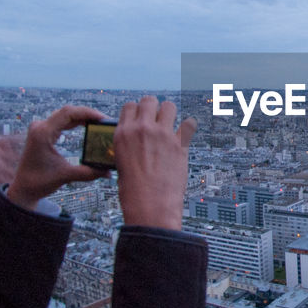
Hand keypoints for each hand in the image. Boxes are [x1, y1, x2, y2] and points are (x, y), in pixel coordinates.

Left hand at [6, 106, 108, 210]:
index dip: (87, 113)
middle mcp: (40, 127)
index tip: (103, 118)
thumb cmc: (38, 182)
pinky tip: (87, 125)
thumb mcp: (65, 176)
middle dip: (88, 115)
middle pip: (68, 112)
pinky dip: (75, 122)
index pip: (68, 113)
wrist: (23, 188)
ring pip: (65, 115)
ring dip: (82, 117)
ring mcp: (40, 128)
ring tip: (99, 123)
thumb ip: (88, 172)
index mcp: (42, 133)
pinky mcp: (42, 132)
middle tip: (105, 122)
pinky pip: (61, 121)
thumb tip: (108, 171)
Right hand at [113, 96, 195, 229]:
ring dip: (170, 113)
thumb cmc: (134, 192)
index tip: (141, 117)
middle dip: (153, 107)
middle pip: (149, 100)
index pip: (130, 106)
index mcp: (123, 134)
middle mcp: (142, 129)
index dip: (137, 111)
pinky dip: (185, 130)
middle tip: (156, 119)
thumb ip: (129, 145)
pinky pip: (187, 125)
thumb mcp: (121, 163)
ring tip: (170, 124)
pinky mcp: (180, 143)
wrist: (151, 207)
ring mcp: (162, 134)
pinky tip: (183, 138)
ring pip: (169, 106)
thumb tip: (136, 139)